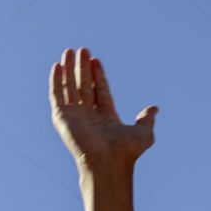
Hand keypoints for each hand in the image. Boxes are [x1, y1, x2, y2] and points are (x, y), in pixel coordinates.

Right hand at [50, 47, 157, 168]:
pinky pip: (56, 95)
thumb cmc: (126, 151)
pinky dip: (56, 80)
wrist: (109, 160)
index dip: (97, 75)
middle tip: (82, 49)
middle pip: (84, 86)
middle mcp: (89, 116)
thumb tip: (155, 108)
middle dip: (82, 68)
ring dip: (69, 69)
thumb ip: (147, 119)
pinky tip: (57, 66)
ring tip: (69, 51)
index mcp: (106, 117)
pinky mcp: (62, 117)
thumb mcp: (144, 132)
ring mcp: (75, 116)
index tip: (96, 59)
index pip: (100, 90)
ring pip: (70, 87)